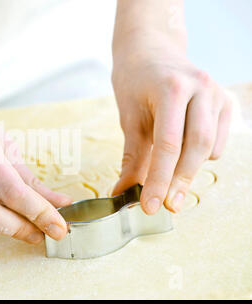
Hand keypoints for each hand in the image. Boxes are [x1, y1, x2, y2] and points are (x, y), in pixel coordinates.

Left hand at [111, 33, 231, 213]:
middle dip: (180, 181)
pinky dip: (202, 156)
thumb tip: (123, 193)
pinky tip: (184, 156)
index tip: (151, 206)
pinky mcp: (225, 102)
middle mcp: (201, 88)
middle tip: (166, 206)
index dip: (159, 180)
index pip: (167, 144)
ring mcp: (217, 93)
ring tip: (170, 183)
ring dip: (190, 170)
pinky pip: (219, 141)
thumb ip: (132, 157)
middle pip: (196, 147)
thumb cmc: (135, 82)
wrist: (151, 51)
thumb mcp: (129, 117)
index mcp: (172, 88)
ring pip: (210, 146)